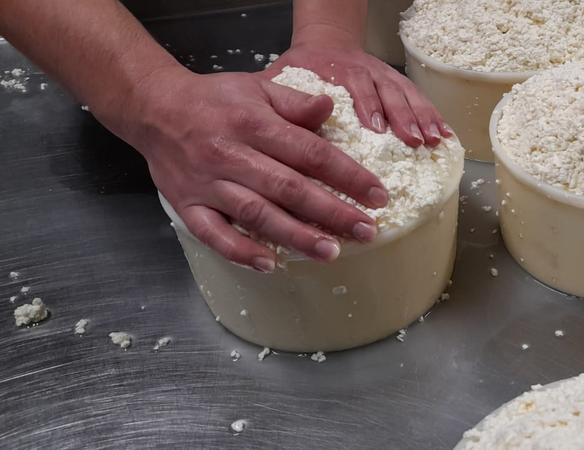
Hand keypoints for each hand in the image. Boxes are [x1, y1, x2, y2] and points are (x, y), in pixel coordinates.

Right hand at [100, 66, 387, 271]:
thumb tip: (330, 109)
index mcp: (254, 124)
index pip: (310, 152)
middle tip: (366, 230)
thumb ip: (295, 101)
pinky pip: (213, 234)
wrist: (153, 108)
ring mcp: (208, 184)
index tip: (377, 195)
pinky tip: (269, 265)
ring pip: (256, 214)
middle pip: (288, 188)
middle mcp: (231, 155)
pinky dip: (239, 251)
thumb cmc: (214, 99)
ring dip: (295, 236)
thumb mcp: (258, 87)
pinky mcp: (188, 206)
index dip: (347, 175)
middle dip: (331, 212)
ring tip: (330, 252)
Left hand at [262, 45, 450, 146]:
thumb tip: (271, 124)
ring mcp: (384, 76)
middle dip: (403, 116)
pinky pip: (418, 97)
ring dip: (423, 117)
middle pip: (387, 91)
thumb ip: (278, 96)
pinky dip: (433, 115)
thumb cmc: (302, 68)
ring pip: (407, 93)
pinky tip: (444, 134)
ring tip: (434, 140)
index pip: (354, 84)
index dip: (367, 105)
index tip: (375, 128)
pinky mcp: (397, 83)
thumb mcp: (283, 76)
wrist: (326, 41)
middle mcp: (365, 70)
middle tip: (413, 140)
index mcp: (337, 69)